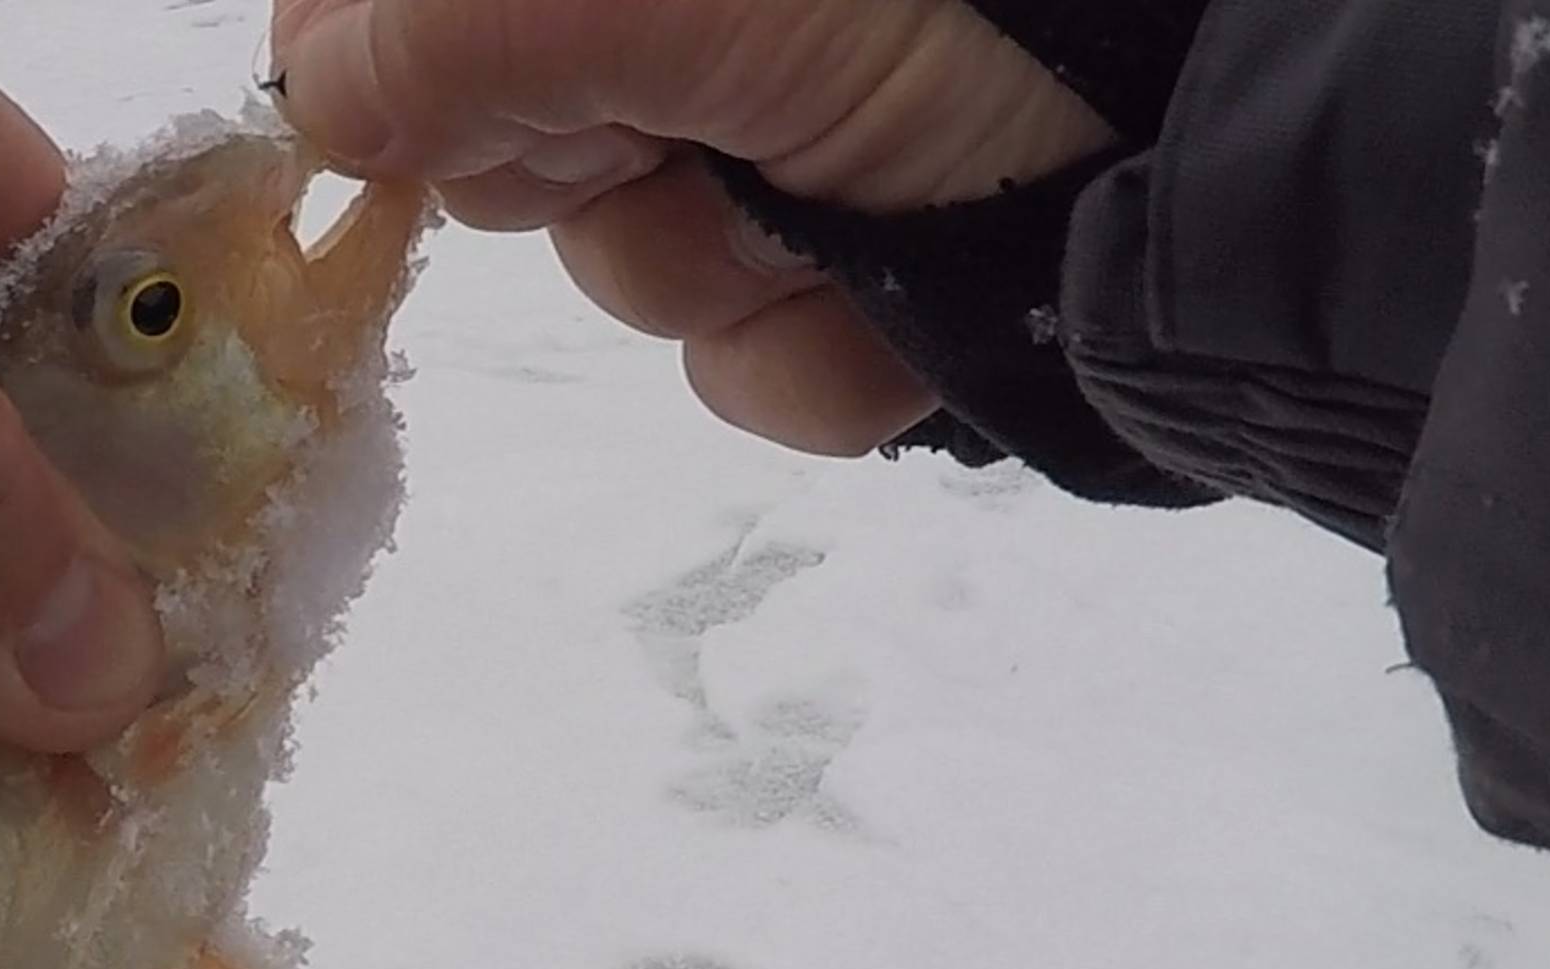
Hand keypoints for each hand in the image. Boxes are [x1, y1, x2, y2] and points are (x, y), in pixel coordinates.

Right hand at [271, 0, 1112, 452]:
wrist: (1240, 165)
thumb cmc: (971, 14)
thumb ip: (459, 26)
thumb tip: (309, 92)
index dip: (382, 56)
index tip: (404, 131)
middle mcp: (709, 23)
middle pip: (502, 125)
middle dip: (592, 171)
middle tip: (696, 141)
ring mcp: (786, 127)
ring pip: (627, 256)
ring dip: (718, 272)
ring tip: (844, 214)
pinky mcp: (858, 255)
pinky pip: (744, 354)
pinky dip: (813, 350)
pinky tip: (897, 299)